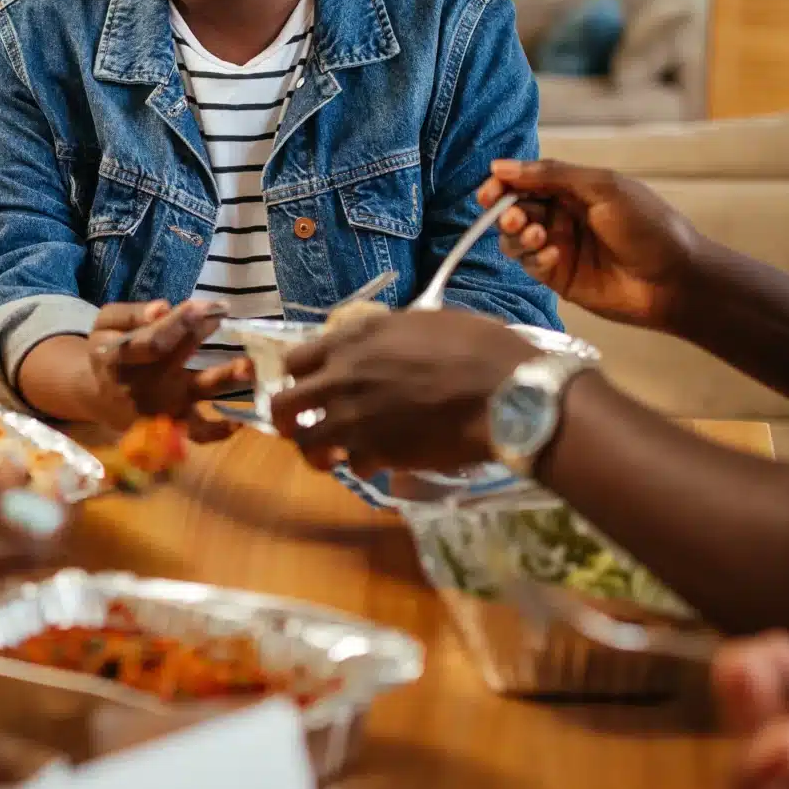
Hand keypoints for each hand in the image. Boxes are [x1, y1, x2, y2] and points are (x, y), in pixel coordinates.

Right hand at [86, 299, 246, 440]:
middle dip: (198, 334)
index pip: (151, 339)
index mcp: (119, 356)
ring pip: (196, 392)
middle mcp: (143, 383)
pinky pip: (198, 433)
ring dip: (224, 379)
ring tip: (246, 366)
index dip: (177, 322)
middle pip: (174, 358)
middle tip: (221, 313)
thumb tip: (161, 308)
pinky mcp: (175, 423)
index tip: (203, 304)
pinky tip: (238, 420)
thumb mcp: (106, 325)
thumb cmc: (109, 353)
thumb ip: (130, 314)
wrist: (99, 396)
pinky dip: (218, 431)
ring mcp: (162, 404)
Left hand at [271, 309, 534, 473]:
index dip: (296, 375)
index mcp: (351, 342)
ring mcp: (356, 421)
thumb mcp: (423, 321)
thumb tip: (377, 342)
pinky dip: (361, 466)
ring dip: (317, 451)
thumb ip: (385, 335)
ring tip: (331, 455)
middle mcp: (341, 381)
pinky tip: (377, 462)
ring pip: (309, 446)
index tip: (304, 384)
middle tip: (297, 426)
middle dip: (286, 419)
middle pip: (284, 407)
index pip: (294, 360)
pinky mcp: (379, 455)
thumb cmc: (476, 347)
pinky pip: (353, 466)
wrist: (505, 395)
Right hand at [480, 160, 698, 329]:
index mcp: (574, 188)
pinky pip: (530, 265)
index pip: (525, 180)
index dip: (503, 184)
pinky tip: (554, 256)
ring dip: (517, 235)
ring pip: (515, 239)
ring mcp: (559, 246)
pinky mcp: (559, 277)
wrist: (674, 279)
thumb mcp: (603, 188)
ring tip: (538, 236)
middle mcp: (562, 215)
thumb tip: (502, 166)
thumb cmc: (648, 227)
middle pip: (515, 208)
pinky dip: (534, 258)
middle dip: (506, 212)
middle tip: (513, 218)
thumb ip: (552, 175)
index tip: (489, 193)